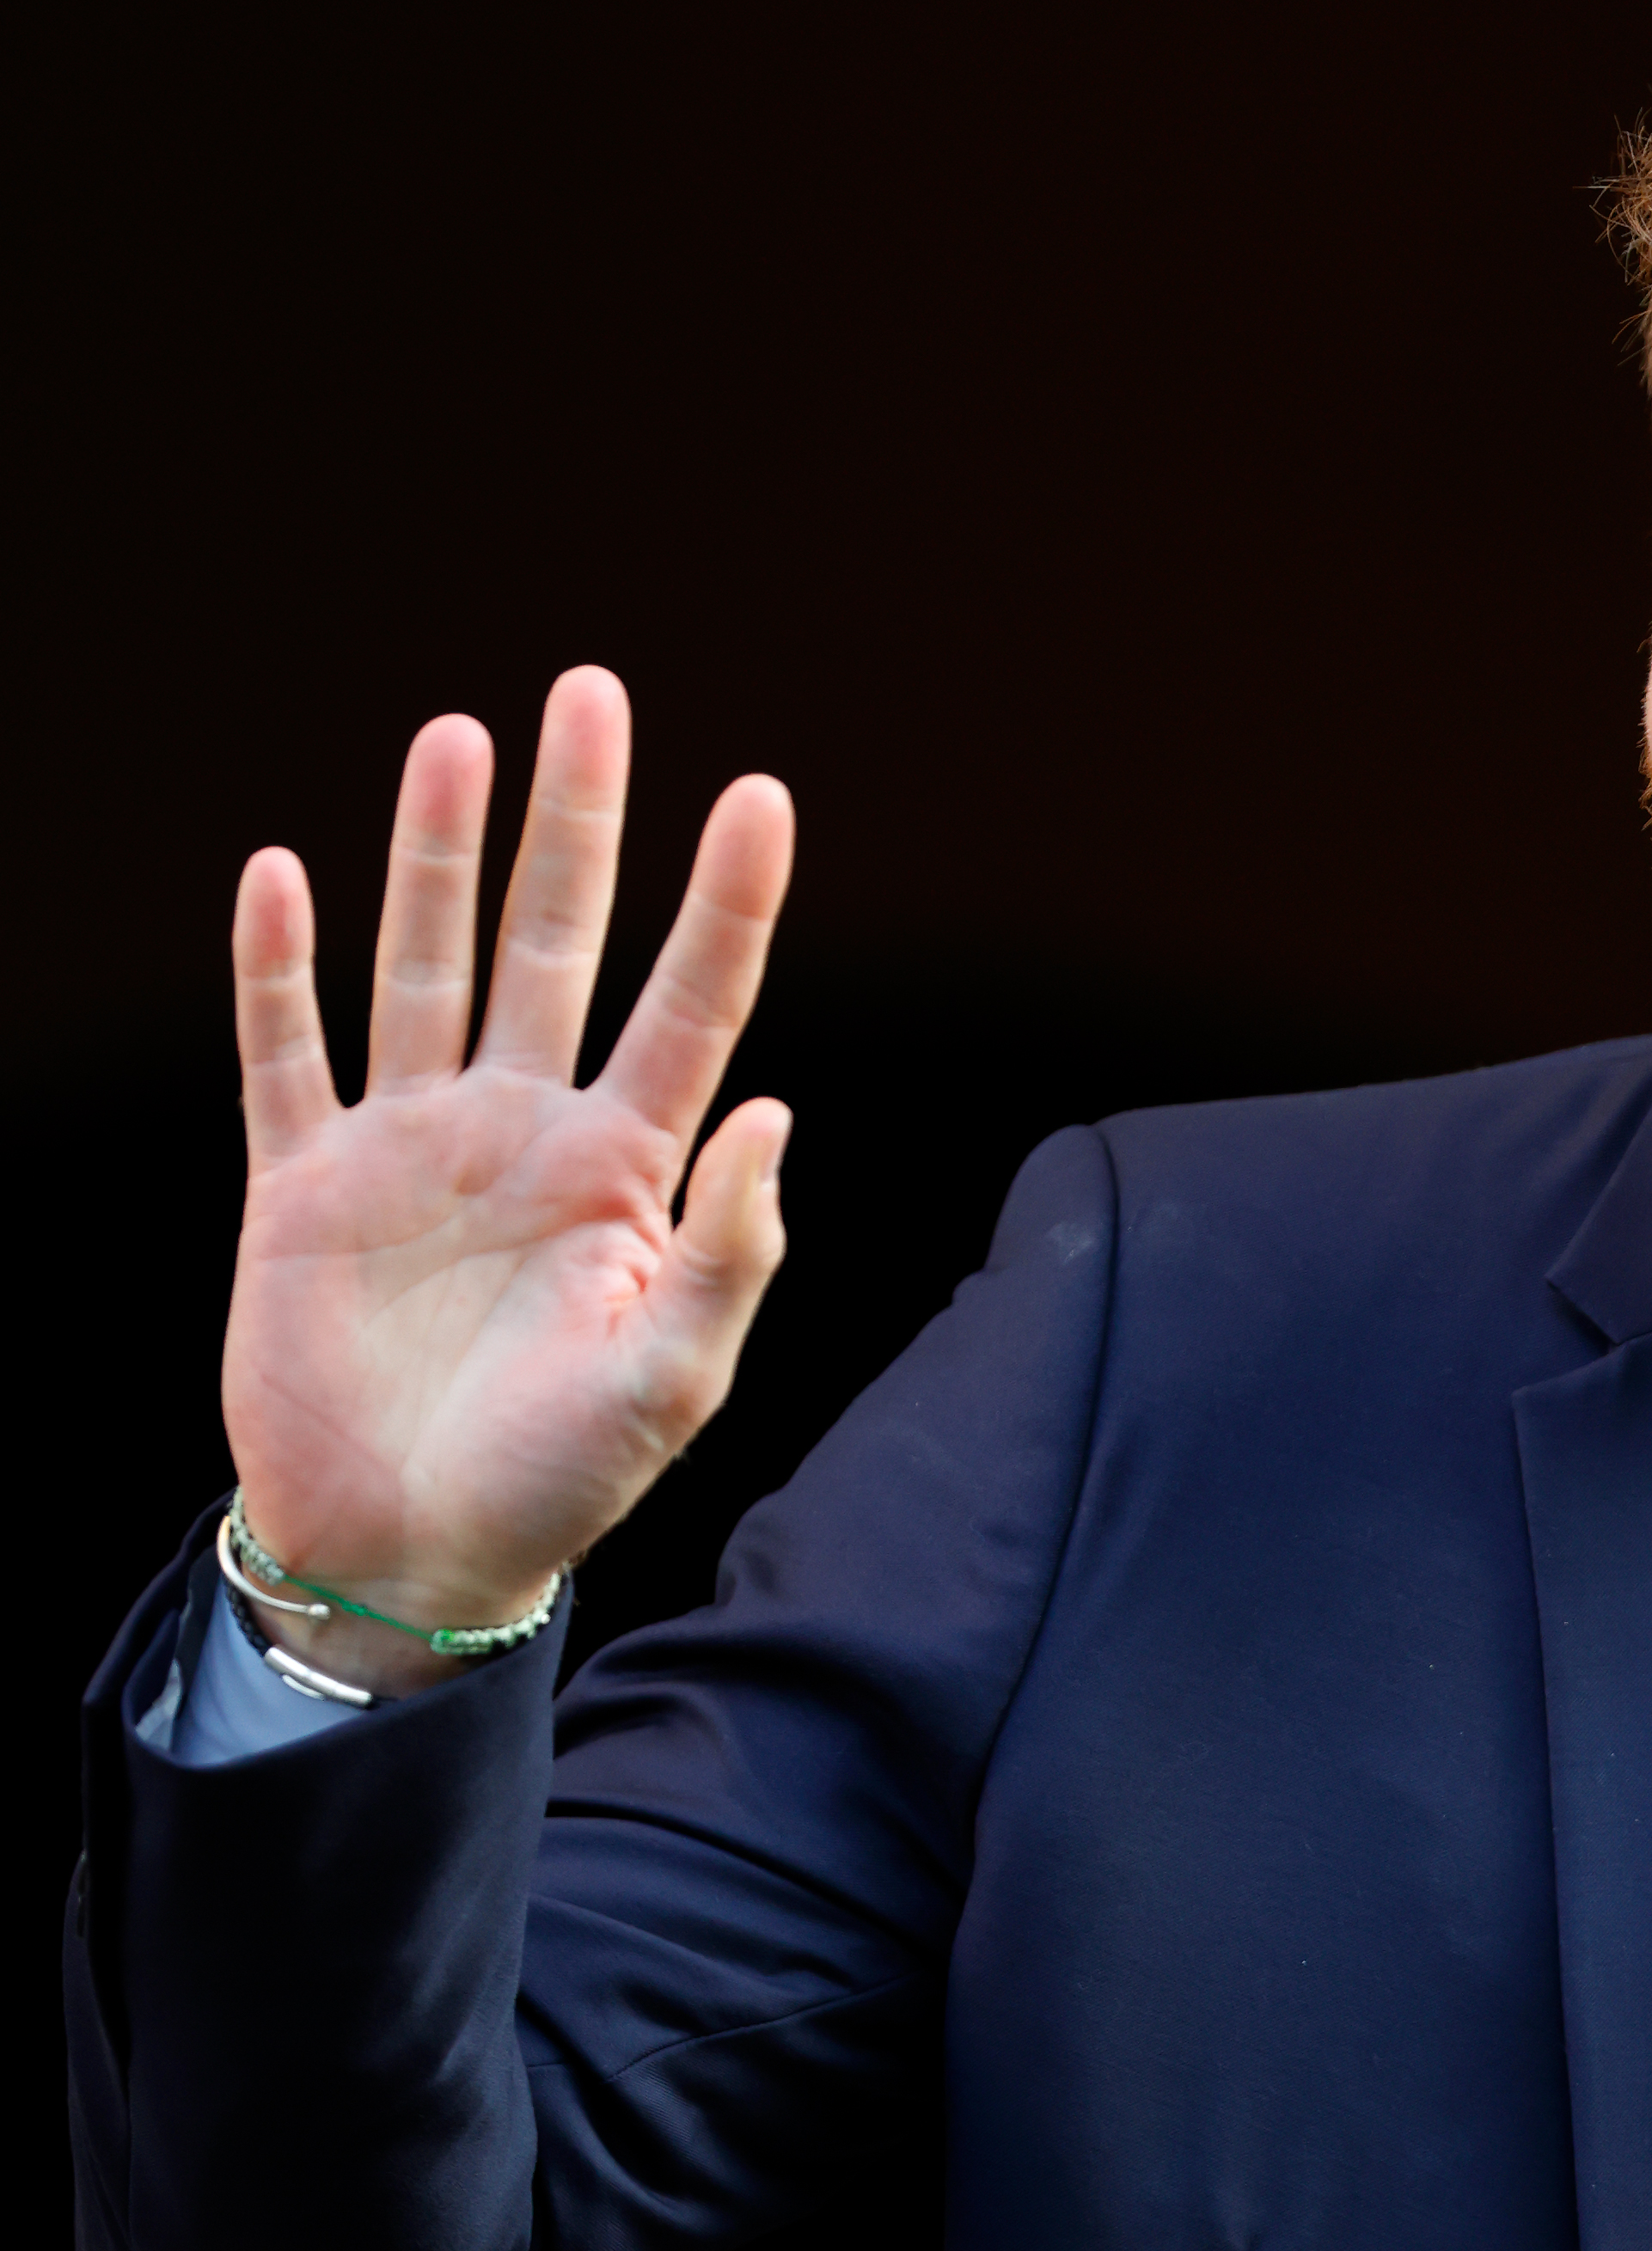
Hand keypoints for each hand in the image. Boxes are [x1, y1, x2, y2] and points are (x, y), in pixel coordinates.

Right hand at [221, 666, 796, 1692]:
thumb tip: (775, 1109)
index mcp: (624, 1174)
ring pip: (423, 965)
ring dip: (434, 853)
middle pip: (555, 943)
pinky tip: (283, 875)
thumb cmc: (557, 1482)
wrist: (410, 1556)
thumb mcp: (671, 1381)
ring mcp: (410, 1148)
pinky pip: (284, 1055)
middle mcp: (521, 1133)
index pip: (690, 1007)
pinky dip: (277, 969)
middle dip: (574, 823)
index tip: (761, 795)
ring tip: (456, 735)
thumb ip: (730, 1249)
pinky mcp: (303, 1185)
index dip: (724, 904)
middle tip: (592, 694)